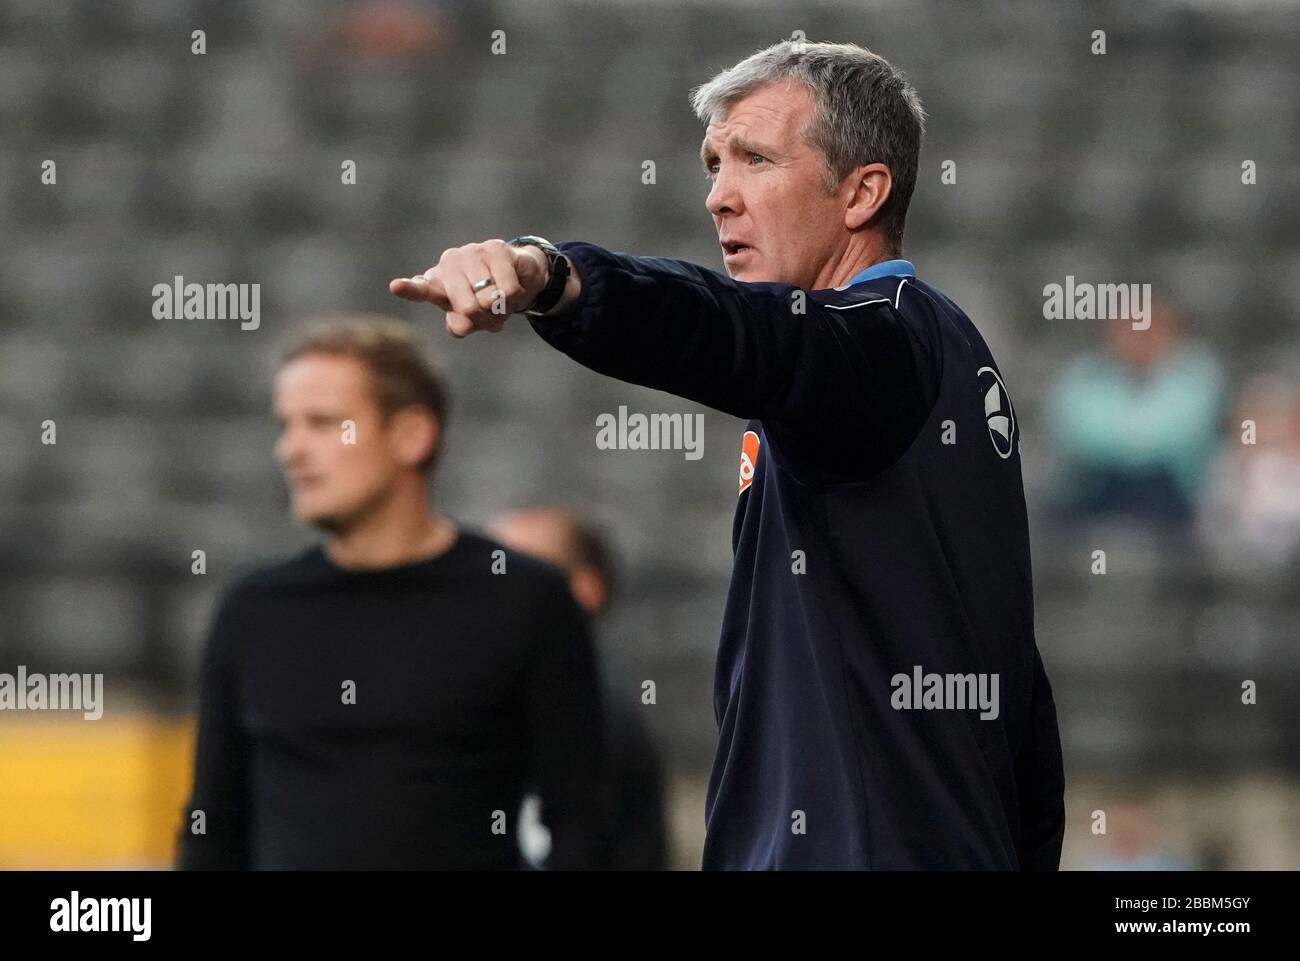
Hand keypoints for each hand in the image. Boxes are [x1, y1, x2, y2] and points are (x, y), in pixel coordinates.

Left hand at [389, 239, 548, 336]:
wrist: (519, 277)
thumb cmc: (486, 301)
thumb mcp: (471, 320)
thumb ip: (461, 325)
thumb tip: (462, 325)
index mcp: (436, 285)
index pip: (420, 289)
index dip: (409, 289)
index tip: (396, 287)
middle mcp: (449, 264)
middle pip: (468, 309)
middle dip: (486, 319)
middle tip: (491, 315)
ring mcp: (470, 253)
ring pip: (490, 300)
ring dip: (502, 309)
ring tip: (502, 300)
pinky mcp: (495, 248)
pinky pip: (508, 289)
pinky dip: (516, 298)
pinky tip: (513, 288)